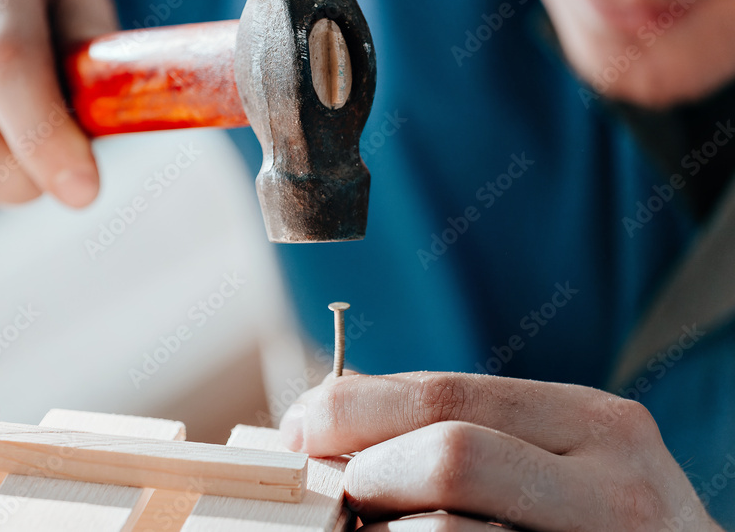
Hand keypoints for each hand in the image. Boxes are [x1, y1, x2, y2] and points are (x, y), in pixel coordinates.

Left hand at [279, 372, 723, 530]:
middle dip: (360, 462)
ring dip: (383, 528)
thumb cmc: (610, 529)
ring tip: (367, 528)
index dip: (352, 408)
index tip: (298, 426)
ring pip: (445, 528)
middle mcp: (612, 483)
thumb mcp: (563, 463)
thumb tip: (338, 406)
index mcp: (595, 423)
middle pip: (445, 449)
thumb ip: (471, 428)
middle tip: (321, 484)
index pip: (444, 392)